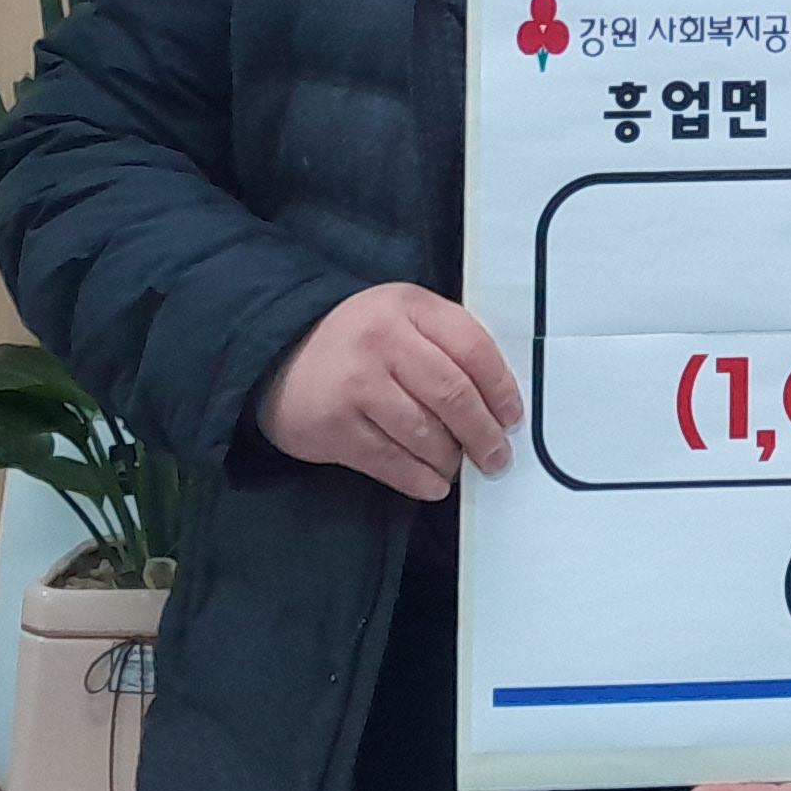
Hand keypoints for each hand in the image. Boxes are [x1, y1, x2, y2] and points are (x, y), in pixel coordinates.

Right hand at [256, 283, 522, 498]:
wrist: (277, 354)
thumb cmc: (357, 339)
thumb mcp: (401, 318)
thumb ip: (445, 343)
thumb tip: (497, 400)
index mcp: (409, 307)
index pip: (473, 347)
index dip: (501, 389)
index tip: (513, 418)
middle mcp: (384, 342)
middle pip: (453, 395)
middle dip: (484, 434)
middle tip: (497, 457)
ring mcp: (358, 386)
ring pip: (426, 434)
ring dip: (451, 459)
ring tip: (459, 467)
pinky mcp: (336, 427)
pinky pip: (392, 462)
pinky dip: (421, 479)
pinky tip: (433, 482)